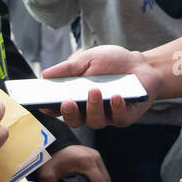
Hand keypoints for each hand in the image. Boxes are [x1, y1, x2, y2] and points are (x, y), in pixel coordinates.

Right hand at [42, 44, 158, 128]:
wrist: (140, 64)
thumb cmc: (110, 62)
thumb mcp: (87, 60)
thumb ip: (67, 69)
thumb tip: (44, 75)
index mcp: (76, 98)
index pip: (58, 108)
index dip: (49, 109)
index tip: (42, 104)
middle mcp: (88, 111)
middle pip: (74, 120)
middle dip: (69, 113)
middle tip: (67, 101)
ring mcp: (106, 116)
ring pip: (95, 121)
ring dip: (93, 107)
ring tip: (94, 91)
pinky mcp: (124, 117)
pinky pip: (118, 118)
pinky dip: (116, 107)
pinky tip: (116, 95)